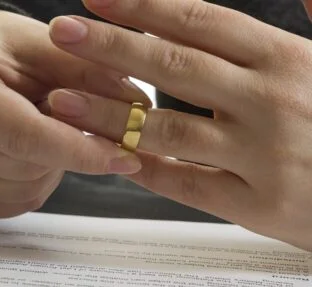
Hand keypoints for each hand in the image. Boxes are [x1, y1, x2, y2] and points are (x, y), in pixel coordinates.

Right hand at [0, 10, 149, 217]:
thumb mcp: (41, 43)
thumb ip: (87, 72)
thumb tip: (137, 109)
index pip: (23, 135)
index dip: (79, 150)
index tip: (125, 157)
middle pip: (26, 167)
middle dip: (63, 150)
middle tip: (62, 118)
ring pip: (22, 191)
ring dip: (48, 167)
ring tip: (35, 129)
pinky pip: (10, 205)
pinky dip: (30, 183)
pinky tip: (20, 153)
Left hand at [48, 0, 311, 249]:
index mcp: (288, 59)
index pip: (202, 21)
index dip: (144, 6)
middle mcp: (270, 102)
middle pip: (174, 65)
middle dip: (110, 46)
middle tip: (60, 31)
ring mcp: (260, 156)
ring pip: (168, 128)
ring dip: (110, 112)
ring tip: (60, 101)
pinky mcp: (254, 205)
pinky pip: (185, 184)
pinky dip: (143, 168)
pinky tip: (106, 155)